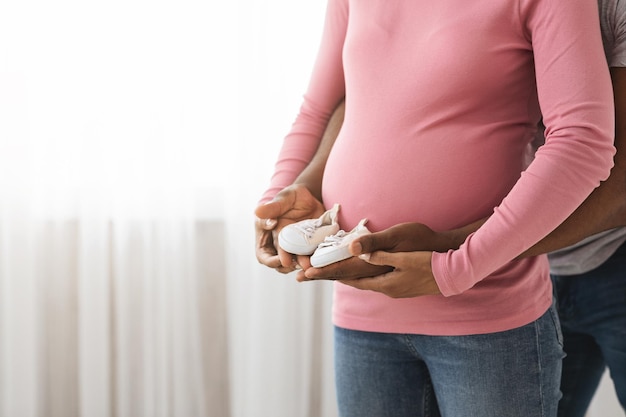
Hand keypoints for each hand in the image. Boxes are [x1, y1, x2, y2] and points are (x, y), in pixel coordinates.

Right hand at [254, 184, 324, 271]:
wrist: (311, 198)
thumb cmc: (292, 197)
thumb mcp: (283, 199)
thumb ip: (272, 207)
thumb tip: (258, 212)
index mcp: (269, 236)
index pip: (264, 256)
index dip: (272, 261)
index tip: (282, 260)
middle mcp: (281, 244)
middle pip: (281, 263)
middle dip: (290, 266)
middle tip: (300, 264)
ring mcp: (296, 247)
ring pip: (296, 263)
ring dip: (303, 264)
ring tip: (310, 264)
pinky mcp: (309, 247)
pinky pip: (310, 257)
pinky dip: (314, 259)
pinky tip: (320, 258)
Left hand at [301, 222, 458, 280]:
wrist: (457, 265)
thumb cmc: (429, 250)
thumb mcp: (402, 244)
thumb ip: (377, 248)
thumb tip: (352, 248)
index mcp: (383, 281)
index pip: (347, 277)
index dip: (326, 274)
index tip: (305, 273)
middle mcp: (387, 288)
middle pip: (351, 282)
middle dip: (329, 277)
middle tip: (305, 275)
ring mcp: (396, 288)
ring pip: (362, 282)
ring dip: (343, 277)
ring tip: (326, 274)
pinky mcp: (402, 283)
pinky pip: (373, 280)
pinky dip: (358, 275)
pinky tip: (357, 272)